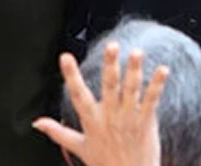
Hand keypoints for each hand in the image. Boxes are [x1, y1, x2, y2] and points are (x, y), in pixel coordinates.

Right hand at [33, 45, 168, 165]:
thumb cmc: (105, 164)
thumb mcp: (79, 147)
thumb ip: (58, 132)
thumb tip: (37, 123)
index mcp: (92, 121)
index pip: (78, 94)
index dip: (71, 76)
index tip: (65, 57)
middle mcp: (110, 117)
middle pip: (110, 87)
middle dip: (110, 65)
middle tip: (112, 46)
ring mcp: (129, 119)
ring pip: (131, 90)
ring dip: (135, 70)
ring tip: (137, 52)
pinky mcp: (145, 123)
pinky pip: (152, 100)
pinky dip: (157, 85)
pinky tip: (163, 70)